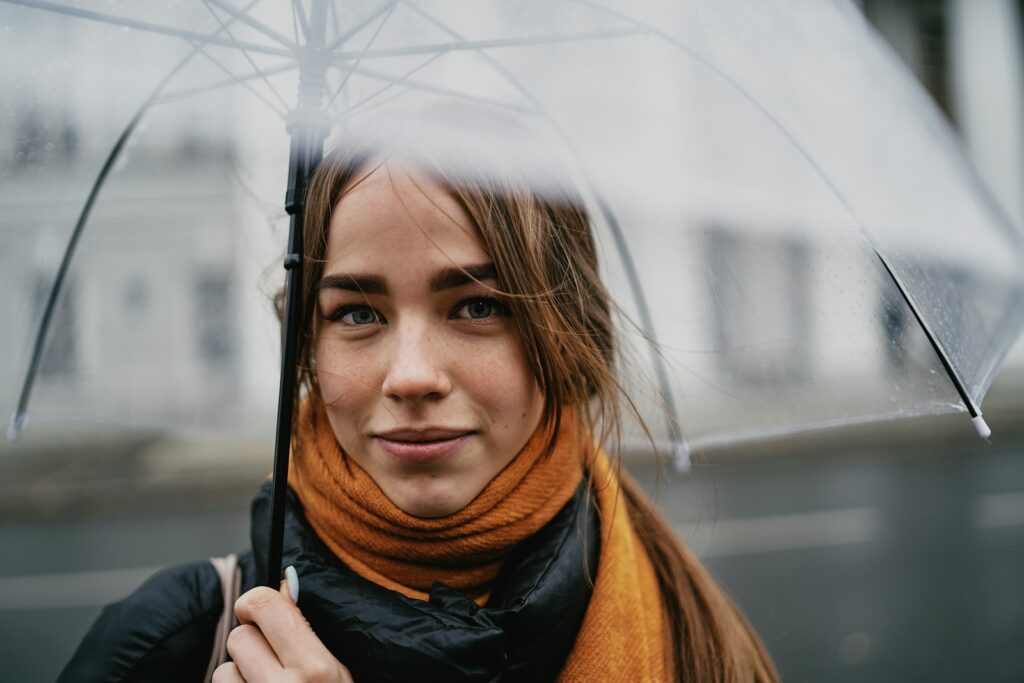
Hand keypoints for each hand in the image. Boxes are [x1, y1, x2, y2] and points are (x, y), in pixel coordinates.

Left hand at [213, 569, 353, 681]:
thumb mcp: (337, 671)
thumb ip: (307, 631)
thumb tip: (285, 583)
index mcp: (314, 668)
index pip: (264, 606)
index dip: (255, 601)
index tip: (258, 607)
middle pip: (240, 636)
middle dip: (252, 642)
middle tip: (271, 656)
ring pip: (224, 669)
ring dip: (241, 673)